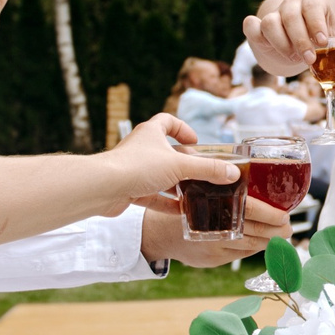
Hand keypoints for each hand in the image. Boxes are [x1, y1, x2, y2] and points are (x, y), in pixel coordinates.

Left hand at [99, 113, 239, 215]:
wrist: (103, 187)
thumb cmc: (137, 167)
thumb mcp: (179, 166)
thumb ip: (207, 170)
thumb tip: (232, 173)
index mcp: (151, 133)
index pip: (167, 121)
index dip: (182, 129)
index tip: (195, 141)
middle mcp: (141, 149)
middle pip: (166, 152)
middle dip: (184, 163)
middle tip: (201, 173)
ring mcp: (134, 170)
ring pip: (159, 176)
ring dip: (176, 185)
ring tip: (196, 194)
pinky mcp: (128, 190)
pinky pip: (151, 197)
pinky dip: (166, 203)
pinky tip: (181, 212)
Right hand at [141, 192, 290, 268]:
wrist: (158, 235)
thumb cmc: (183, 206)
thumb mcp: (196, 189)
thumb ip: (220, 184)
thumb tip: (254, 173)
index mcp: (212, 205)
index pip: (248, 210)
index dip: (270, 214)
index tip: (284, 214)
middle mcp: (214, 228)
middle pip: (254, 230)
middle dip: (276, 230)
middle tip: (288, 226)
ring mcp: (214, 246)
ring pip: (251, 245)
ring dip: (270, 241)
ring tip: (283, 235)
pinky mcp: (214, 259)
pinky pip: (241, 254)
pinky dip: (255, 248)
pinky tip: (264, 242)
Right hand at [245, 0, 334, 75]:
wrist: (296, 34)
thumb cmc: (316, 35)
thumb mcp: (333, 39)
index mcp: (312, 3)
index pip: (312, 5)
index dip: (316, 23)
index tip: (322, 42)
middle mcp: (291, 5)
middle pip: (290, 15)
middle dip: (300, 40)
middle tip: (309, 59)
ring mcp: (272, 14)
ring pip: (270, 22)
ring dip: (282, 43)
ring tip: (293, 57)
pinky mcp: (257, 26)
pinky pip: (250, 25)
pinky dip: (257, 36)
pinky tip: (269, 47)